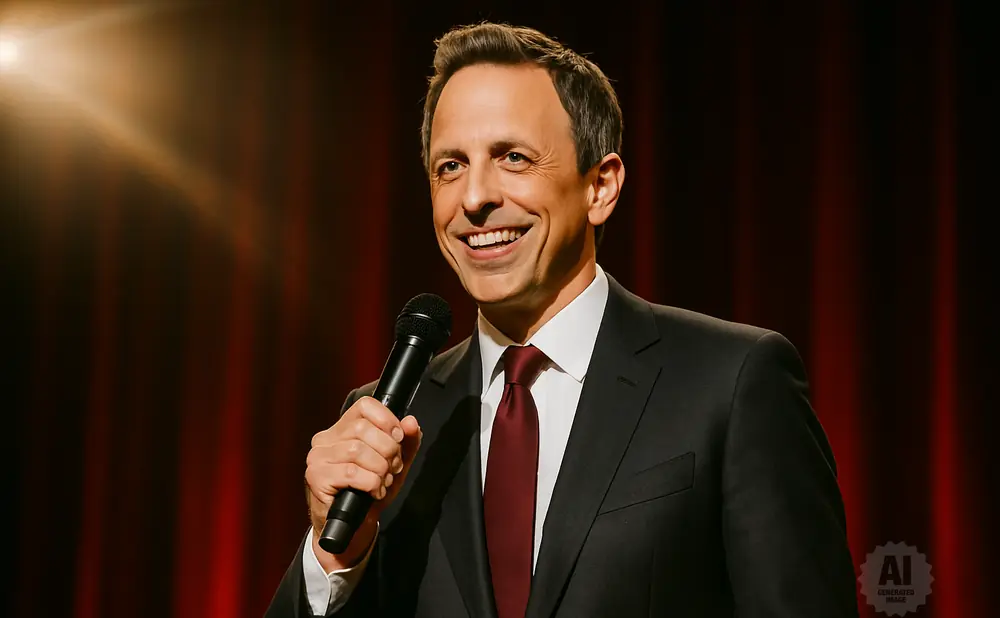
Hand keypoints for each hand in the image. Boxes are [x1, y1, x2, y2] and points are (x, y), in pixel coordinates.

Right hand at [305, 396, 421, 569]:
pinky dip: (371, 484)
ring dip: (380, 469)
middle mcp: (325, 439)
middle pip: (364, 428)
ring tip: (383, 482)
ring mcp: (317, 458)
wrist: (353, 527)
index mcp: (342, 429)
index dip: (387, 419)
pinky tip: (373, 492)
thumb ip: (407, 442)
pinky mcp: (316, 477)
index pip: (365, 405)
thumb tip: (411, 422)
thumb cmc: (370, 491)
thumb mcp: (395, 464)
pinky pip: (352, 473)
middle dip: (388, 450)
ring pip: (358, 450)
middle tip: (392, 468)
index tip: (398, 438)